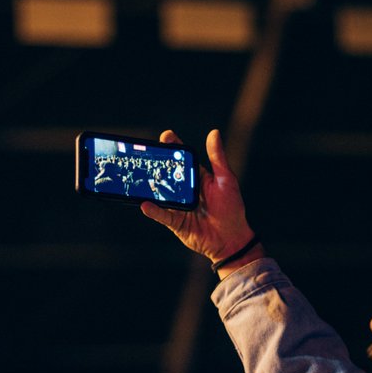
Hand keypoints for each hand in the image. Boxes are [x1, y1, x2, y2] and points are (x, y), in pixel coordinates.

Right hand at [140, 129, 261, 273]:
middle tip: (146, 152)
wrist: (231, 239)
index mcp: (197, 177)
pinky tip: (145, 204)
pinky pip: (162, 215)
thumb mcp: (226, 179)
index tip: (165, 137)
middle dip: (156, 163)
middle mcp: (185, 190)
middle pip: (168, 174)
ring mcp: (178, 206)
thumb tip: (213, 133)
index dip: (173, 147)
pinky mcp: (175, 222)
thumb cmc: (232, 209)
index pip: (182, 159)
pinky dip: (154, 210)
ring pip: (161, 194)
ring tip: (139, 175)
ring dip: (151, 186)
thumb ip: (217, 157)